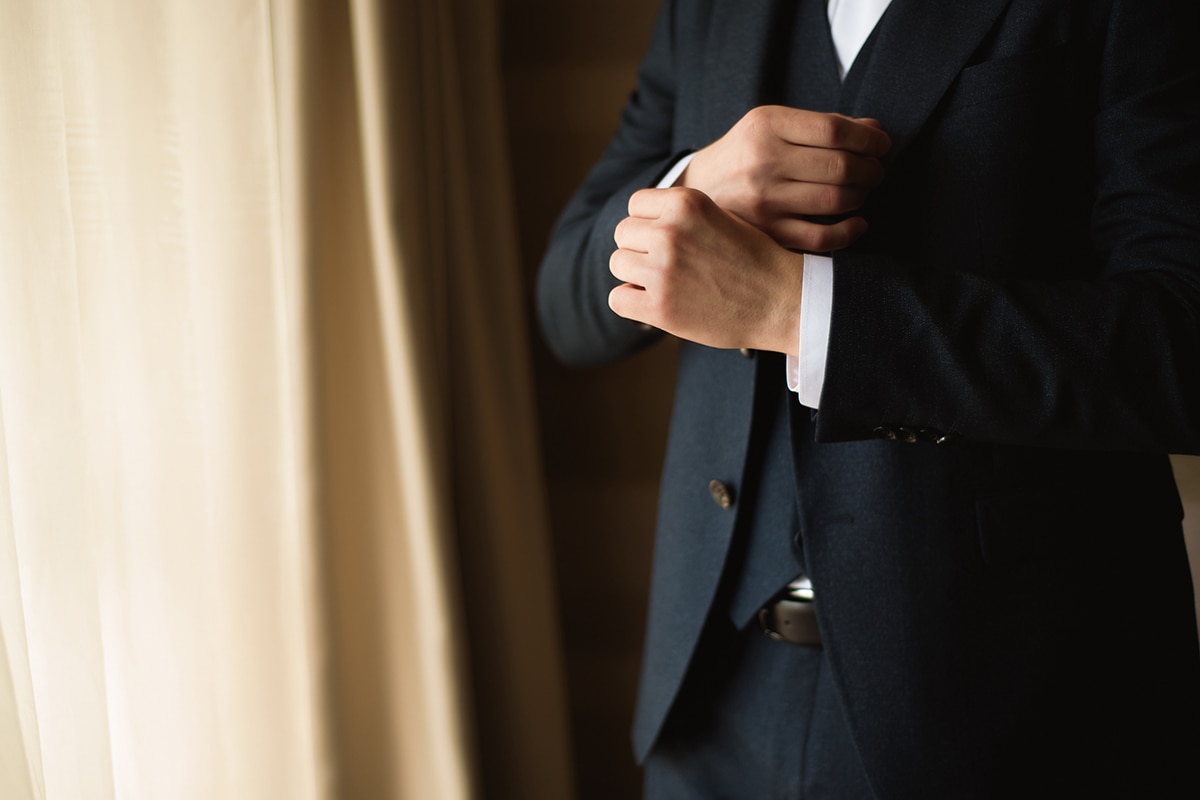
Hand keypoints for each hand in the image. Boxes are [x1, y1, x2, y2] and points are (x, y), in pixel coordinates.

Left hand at [609, 187, 804, 354]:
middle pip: (623, 233)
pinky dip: (632, 302)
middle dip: (639, 248)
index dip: (647, 223)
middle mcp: (670, 231)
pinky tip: (657, 303)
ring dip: (635, 274)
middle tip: (666, 266)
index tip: (664, 239)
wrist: (783, 301)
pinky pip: (617, 298)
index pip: (635, 204)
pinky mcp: (659, 306)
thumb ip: (682, 215)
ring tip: (665, 284)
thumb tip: (641, 219)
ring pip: (617, 263)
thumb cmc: (755, 260)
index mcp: (686, 203)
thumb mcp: (720, 218)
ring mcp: (662, 269)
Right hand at [680, 106, 890, 250]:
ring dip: (862, 196)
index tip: (882, 145)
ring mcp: (763, 201)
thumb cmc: (746, 153)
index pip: (835, 130)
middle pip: (840, 166)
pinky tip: (857, 223)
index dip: (870, 139)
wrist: (699, 188)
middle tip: (876, 171)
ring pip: (836, 200)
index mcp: (766, 126)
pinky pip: (822, 238)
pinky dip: (850, 231)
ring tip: (863, 191)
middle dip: (871, 169)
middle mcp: (763, 162)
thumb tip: (875, 130)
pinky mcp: (766, 233)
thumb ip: (822, 126)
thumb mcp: (773, 126)